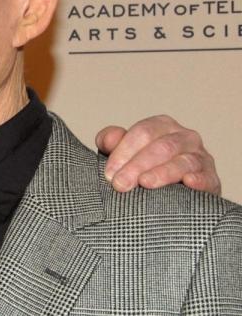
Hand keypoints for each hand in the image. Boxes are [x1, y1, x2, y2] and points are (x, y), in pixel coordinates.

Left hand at [95, 115, 219, 194]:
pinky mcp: (211, 179)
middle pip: (161, 147)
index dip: (124, 152)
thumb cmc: (142, 168)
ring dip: (162, 173)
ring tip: (145, 183)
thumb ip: (111, 142)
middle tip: (120, 184)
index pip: (143, 133)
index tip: (109, 173)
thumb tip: (108, 139)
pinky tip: (188, 183)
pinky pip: (206, 177)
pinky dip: (198, 179)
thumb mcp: (122, 153)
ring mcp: (201, 157)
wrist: (172, 193)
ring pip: (183, 161)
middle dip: (138, 165)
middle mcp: (185, 137)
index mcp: (162, 126)